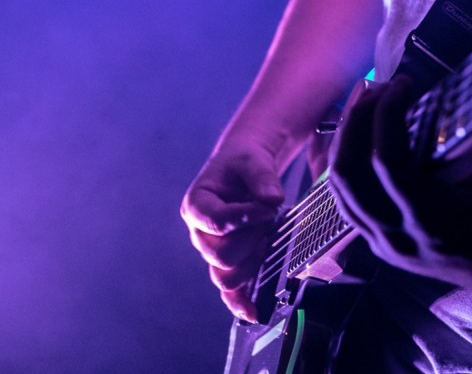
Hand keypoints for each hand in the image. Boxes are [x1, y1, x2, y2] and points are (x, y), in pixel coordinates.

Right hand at [181, 140, 283, 320]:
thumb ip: (262, 177)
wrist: (246, 167)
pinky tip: (253, 312)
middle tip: (268, 219)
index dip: (245, 218)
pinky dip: (239, 303)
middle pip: (222, 255)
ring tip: (267, 235)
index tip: (267, 206)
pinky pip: (230, 291)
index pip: (216, 222)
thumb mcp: (252, 160)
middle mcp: (200, 234)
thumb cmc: (244, 162)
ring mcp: (213, 252)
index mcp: (197, 205)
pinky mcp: (229, 263)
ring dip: (254, 258)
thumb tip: (272, 201)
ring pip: (227, 276)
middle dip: (252, 239)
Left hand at [328, 78, 471, 294]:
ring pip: (339, 189)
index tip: (403, 82)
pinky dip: (346, 163)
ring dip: (345, 138)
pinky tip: (361, 135)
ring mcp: (386, 245)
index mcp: (434, 221)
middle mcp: (400, 236)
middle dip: (356, 120)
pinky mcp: (381, 244)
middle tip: (378, 86)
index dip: (387, 115)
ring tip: (367, 102)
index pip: (388, 162)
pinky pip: (346, 202)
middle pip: (349, 174)